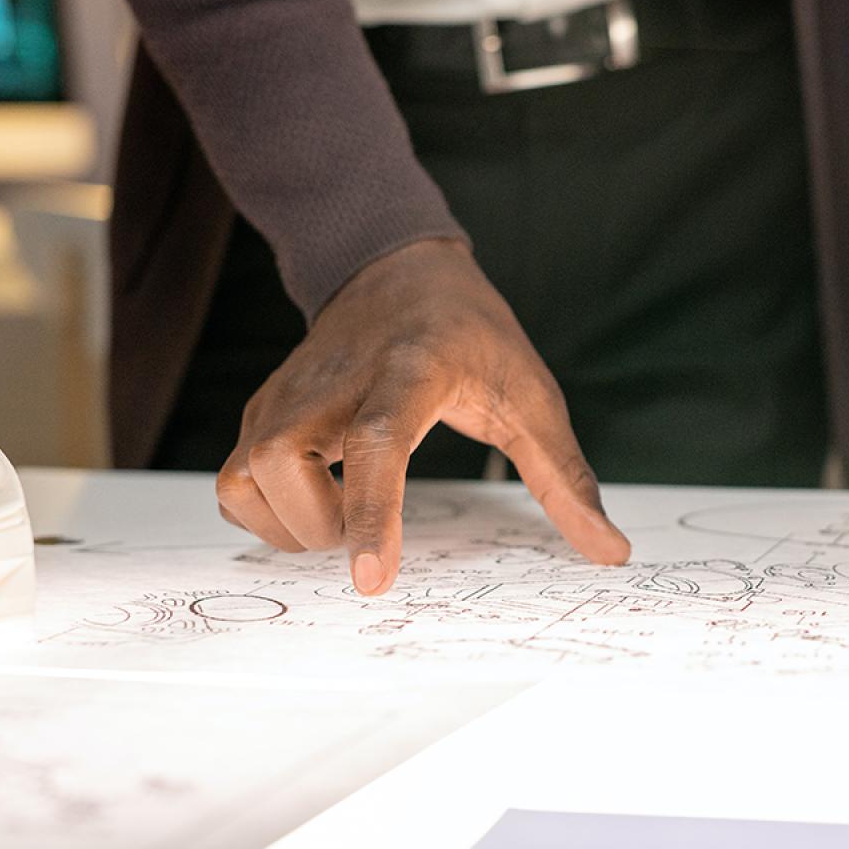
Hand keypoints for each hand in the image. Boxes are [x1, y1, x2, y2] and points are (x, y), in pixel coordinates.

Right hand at [217, 238, 630, 594]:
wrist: (398, 269)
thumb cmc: (472, 336)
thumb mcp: (532, 394)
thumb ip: (565, 478)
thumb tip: (611, 552)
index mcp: (410, 371)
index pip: (379, 442)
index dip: (372, 512)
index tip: (371, 579)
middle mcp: (335, 382)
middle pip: (282, 464)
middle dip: (321, 526)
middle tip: (372, 537)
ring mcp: (288, 395)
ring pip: (246, 477)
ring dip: (290, 526)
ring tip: (346, 519)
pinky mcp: (262, 410)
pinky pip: (236, 483)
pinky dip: (266, 515)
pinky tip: (318, 506)